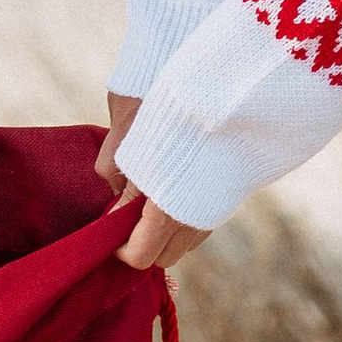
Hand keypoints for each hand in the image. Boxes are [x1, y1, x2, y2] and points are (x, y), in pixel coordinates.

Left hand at [99, 93, 209, 269]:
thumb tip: (112, 211)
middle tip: (128, 216)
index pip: (141, 256)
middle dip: (144, 244)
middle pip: (165, 257)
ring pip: (187, 242)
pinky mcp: (231, 195)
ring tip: (152, 199)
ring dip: (167, 232)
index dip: (119, 248)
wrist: (208, 83)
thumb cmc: (158, 112)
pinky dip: (186, 217)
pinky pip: (204, 224)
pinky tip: (175, 189)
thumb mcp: (126, 146)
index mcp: (166, 210)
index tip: (110, 229)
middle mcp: (195, 218)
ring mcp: (217, 209)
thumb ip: (116, 183)